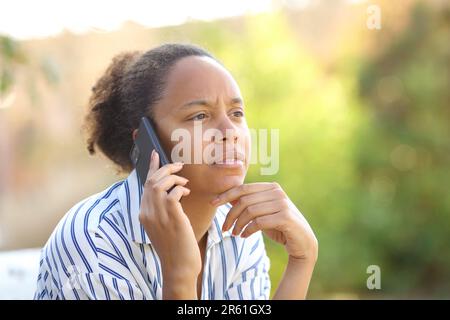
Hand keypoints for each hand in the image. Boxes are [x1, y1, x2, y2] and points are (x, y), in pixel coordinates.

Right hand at [139, 150, 199, 297]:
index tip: (155, 154)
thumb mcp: (163, 226)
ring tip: (185, 183)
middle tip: (179, 165)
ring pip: (161, 183)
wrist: (178, 266)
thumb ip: (162, 209)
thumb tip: (172, 192)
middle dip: (166, 169)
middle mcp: (146, 212)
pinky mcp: (171, 215)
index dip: (151, 168)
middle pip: (152, 181)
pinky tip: (187, 193)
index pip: (145, 185)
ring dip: (175, 178)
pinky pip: (173, 192)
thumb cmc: (175, 246)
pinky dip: (180, 189)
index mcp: (143, 214)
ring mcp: (157, 214)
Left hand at [211, 183, 317, 261]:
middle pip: (244, 200)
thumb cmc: (279, 226)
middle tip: (225, 229)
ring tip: (235, 234)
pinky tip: (244, 236)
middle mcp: (277, 192)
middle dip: (230, 215)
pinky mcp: (285, 218)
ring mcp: (282, 204)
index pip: (243, 188)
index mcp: (271, 187)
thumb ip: (249, 204)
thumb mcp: (262, 213)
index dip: (226, 195)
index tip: (212, 204)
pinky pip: (258, 222)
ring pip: (250, 211)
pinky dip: (247, 230)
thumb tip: (227, 198)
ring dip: (238, 225)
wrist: (302, 242)